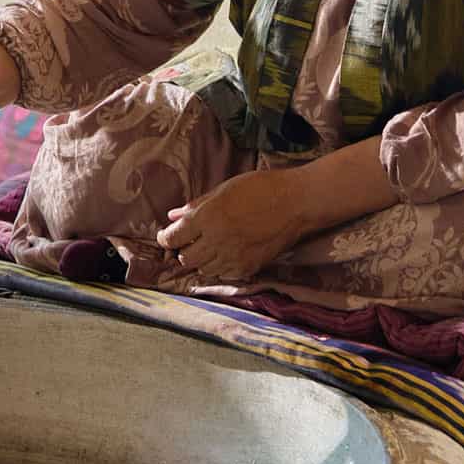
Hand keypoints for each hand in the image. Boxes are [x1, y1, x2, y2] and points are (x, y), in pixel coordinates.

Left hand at [154, 169, 311, 282]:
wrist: (297, 203)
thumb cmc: (261, 188)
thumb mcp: (225, 189)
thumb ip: (197, 205)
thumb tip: (173, 216)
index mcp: (207, 217)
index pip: (173, 238)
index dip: (166, 238)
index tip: (167, 235)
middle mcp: (216, 241)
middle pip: (185, 258)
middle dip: (183, 250)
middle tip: (189, 240)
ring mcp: (233, 258)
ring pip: (203, 269)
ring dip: (201, 259)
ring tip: (211, 245)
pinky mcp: (248, 268)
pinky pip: (223, 275)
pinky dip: (220, 267)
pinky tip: (227, 253)